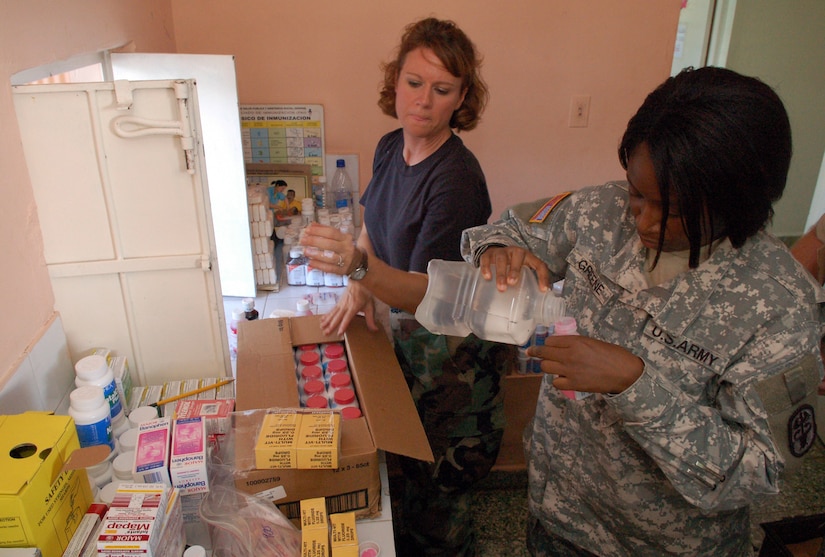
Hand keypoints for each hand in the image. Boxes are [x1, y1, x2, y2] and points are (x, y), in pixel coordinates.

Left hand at [299, 223, 358, 275]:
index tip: (307, 230)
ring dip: (316, 254)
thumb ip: (326, 231)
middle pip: (330, 244)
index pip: (331, 232)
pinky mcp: (342, 271)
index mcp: (346, 238)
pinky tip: (310, 262)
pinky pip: (329, 268)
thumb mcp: (339, 237)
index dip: (319, 231)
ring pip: (330, 257)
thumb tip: (311, 225)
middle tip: (302, 240)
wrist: (359, 262)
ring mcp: (345, 260)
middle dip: (314, 241)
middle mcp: (347, 249)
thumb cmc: (345, 247)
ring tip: (305, 251)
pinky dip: (319, 265)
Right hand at [320, 281, 378, 335]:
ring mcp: (341, 304)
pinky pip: (332, 310)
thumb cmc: (365, 293)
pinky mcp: (338, 302)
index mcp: (354, 307)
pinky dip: (326, 315)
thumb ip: (371, 319)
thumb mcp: (370, 306)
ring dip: (327, 321)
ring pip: (332, 313)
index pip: (347, 318)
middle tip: (325, 333)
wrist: (358, 280)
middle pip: (337, 317)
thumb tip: (375, 330)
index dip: (343, 326)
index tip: (339, 333)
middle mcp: (345, 306)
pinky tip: (322, 319)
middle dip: (331, 326)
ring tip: (321, 327)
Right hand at [478, 246, 551, 291]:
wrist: (496, 254)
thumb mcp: (523, 272)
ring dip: (501, 273)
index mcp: (528, 257)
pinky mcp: (488, 255)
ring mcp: (501, 252)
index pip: (539, 264)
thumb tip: (537, 301)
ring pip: (501, 259)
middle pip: (517, 257)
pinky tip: (487, 277)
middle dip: (515, 270)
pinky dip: (486, 267)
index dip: (543, 276)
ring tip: (501, 287)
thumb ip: (529, 283)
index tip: (543, 290)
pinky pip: (486, 259)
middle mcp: (515, 252)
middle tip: (512, 283)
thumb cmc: (512, 266)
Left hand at [528, 335, 643, 394]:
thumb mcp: (593, 342)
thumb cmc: (613, 355)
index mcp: (575, 342)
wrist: (624, 372)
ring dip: (547, 366)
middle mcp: (569, 355)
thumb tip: (563, 346)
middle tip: (531, 352)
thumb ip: (576, 344)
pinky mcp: (573, 384)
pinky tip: (564, 379)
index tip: (543, 344)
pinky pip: (556, 383)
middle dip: (537, 353)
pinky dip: (558, 381)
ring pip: (545, 368)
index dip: (547, 342)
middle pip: (543, 353)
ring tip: (552, 366)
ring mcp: (570, 370)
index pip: (551, 340)